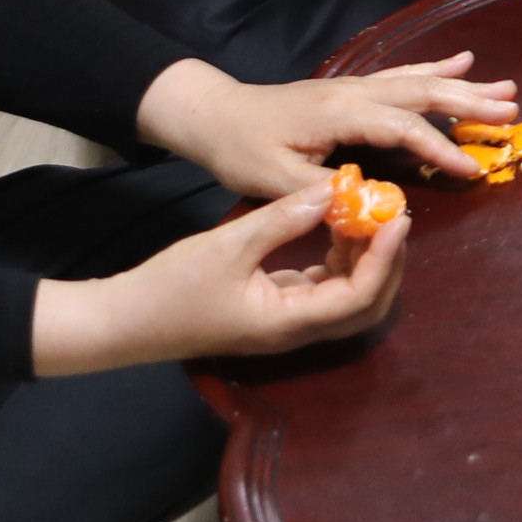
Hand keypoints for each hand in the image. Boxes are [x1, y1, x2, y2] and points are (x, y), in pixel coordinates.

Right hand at [30, 186, 406, 373]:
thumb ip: (282, 218)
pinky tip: (334, 226)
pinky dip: (337, 261)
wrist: (124, 322)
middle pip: (365, 306)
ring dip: (364, 260)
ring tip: (366, 214)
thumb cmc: (169, 288)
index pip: (358, 297)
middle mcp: (294, 331)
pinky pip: (321, 289)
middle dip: (386, 263)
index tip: (397, 218)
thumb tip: (330, 190)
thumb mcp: (227, 245)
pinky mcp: (273, 310)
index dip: (384, 259)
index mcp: (287, 323)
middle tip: (392, 216)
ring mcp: (284, 323)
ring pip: (346, 298)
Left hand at [133, 52, 518, 196]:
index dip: (439, 147)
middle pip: (422, 93)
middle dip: (469, 103)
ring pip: (418, 82)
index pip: (402, 128)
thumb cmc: (241, 149)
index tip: (473, 168)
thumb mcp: (274, 181)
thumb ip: (326, 193)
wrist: (214, 114)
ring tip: (505, 88)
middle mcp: (354, 93)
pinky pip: (402, 75)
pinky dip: (435, 68)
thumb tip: (373, 203)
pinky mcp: (351, 89)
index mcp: (339, 114)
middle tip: (512, 113)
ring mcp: (354, 87)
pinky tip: (460, 62)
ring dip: (462, 85)